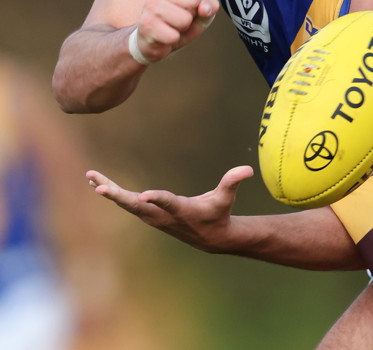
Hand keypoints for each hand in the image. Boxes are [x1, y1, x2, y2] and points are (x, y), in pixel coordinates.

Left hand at [86, 166, 253, 251]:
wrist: (210, 238)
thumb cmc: (219, 213)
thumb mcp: (227, 198)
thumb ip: (233, 181)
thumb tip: (247, 169)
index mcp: (181, 210)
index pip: (167, 203)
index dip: (156, 199)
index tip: (142, 195)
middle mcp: (163, 216)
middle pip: (136, 206)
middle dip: (117, 196)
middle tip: (98, 186)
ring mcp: (153, 217)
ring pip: (126, 204)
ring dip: (109, 191)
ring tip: (91, 177)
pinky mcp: (148, 215)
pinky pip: (126, 203)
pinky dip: (112, 193)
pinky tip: (98, 184)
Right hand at [135, 0, 219, 61]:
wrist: (153, 41)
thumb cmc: (180, 22)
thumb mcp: (201, 12)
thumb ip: (210, 6)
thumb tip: (204, 8)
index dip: (201, 1)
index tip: (189, 6)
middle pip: (194, 0)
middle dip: (192, 14)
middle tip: (180, 18)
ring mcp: (150, 5)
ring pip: (185, 19)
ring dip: (182, 28)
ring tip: (172, 26)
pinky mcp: (145, 24)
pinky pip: (173, 36)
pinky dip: (173, 40)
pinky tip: (163, 35)